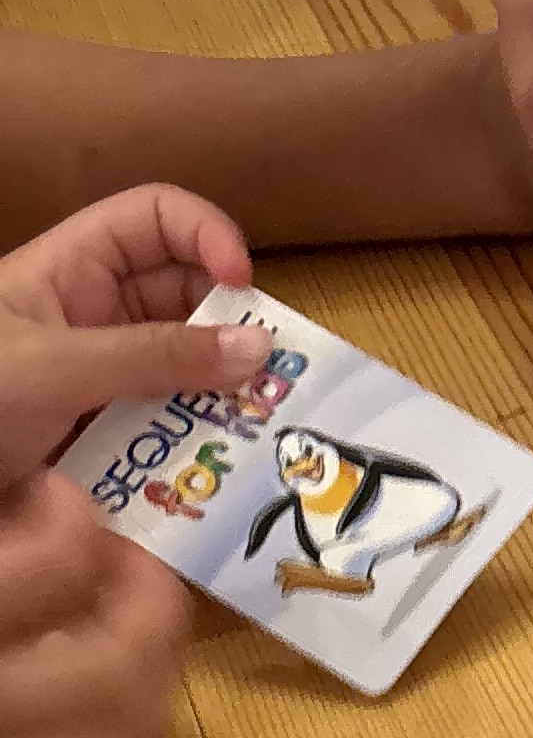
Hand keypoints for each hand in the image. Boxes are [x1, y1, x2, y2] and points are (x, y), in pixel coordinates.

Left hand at [0, 186, 253, 737]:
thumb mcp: (41, 366)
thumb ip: (148, 355)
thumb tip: (250, 347)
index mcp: (66, 280)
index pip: (161, 223)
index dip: (210, 240)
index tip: (242, 294)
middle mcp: (86, 338)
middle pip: (191, 312)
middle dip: (244, 346)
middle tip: (287, 389)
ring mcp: (93, 409)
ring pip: (189, 401)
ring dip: (231, 427)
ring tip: (274, 456)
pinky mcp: (94, 481)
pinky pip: (167, 475)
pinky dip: (199, 489)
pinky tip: (223, 515)